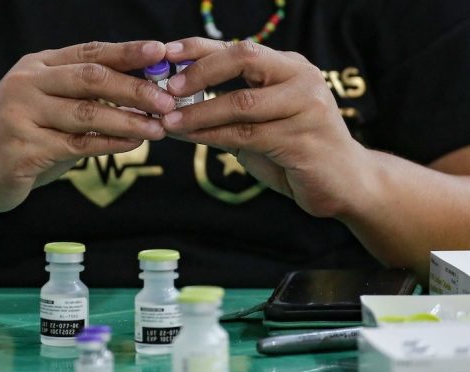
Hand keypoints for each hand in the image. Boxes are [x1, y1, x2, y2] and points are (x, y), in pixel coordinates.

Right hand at [0, 41, 174, 214]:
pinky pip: (78, 144)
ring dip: (129, 120)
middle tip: (167, 100)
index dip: (126, 52)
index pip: (88, 53)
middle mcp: (27, 83)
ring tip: (159, 128)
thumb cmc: (18, 140)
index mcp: (35, 67)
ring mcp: (21, 114)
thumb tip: (142, 99)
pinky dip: (110, 143)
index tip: (160, 51)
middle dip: (135, 88)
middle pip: (91, 78)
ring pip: (88, 113)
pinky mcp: (22, 147)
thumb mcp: (48, 110)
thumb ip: (84, 102)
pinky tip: (133, 143)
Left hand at [162, 38, 368, 217]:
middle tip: (167, 88)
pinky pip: (246, 135)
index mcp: (290, 67)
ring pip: (241, 102)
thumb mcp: (261, 122)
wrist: (344, 183)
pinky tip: (190, 137)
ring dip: (199, 112)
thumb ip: (229, 110)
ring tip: (168, 121)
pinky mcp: (302, 139)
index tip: (167, 53)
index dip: (201, 48)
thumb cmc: (296, 150)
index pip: (241, 47)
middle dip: (200, 72)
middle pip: (244, 59)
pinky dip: (212, 136)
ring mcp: (306, 107)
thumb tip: (177, 104)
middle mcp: (301, 79)